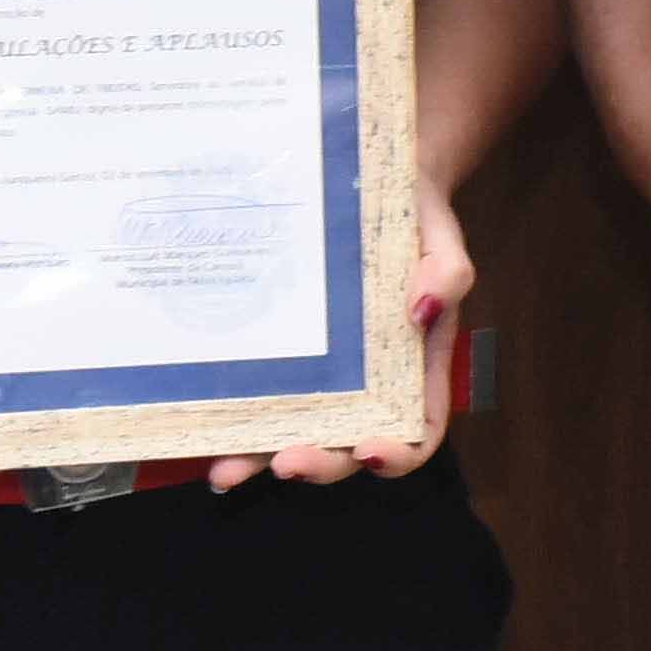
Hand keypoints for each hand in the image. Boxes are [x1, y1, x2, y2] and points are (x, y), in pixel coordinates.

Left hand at [212, 180, 475, 486]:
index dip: (400, 453)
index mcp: (416, 363)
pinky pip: (258, 397)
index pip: (419, 427)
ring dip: (261, 459)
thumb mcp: (441, 235)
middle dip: (320, 463)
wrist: (363, 181)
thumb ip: (447, 272)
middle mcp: (367, 381)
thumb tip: (422, 310)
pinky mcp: (279, 355)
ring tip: (227, 470)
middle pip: (350, 446)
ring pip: (295, 433)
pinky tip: (204, 433)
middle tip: (287, 461)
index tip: (371, 451)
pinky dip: (233, 422)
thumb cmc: (411, 215)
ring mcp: (320, 372)